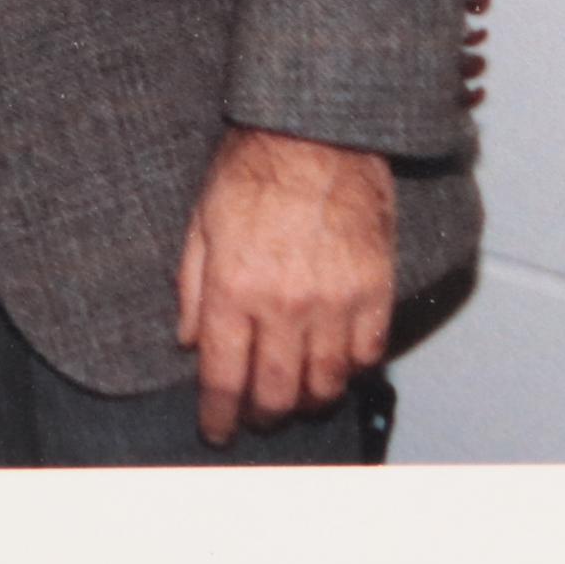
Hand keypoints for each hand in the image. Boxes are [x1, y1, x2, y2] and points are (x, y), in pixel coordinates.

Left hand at [175, 124, 395, 445]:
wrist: (317, 133)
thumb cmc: (253, 170)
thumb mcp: (201, 224)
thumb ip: (193, 288)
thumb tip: (189, 342)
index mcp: (235, 288)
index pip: (224, 376)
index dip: (218, 414)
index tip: (216, 430)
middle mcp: (286, 305)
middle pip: (276, 391)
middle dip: (261, 415)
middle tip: (254, 417)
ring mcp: (336, 302)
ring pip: (325, 383)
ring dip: (307, 402)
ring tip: (295, 401)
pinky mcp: (375, 292)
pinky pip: (367, 354)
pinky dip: (350, 371)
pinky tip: (335, 369)